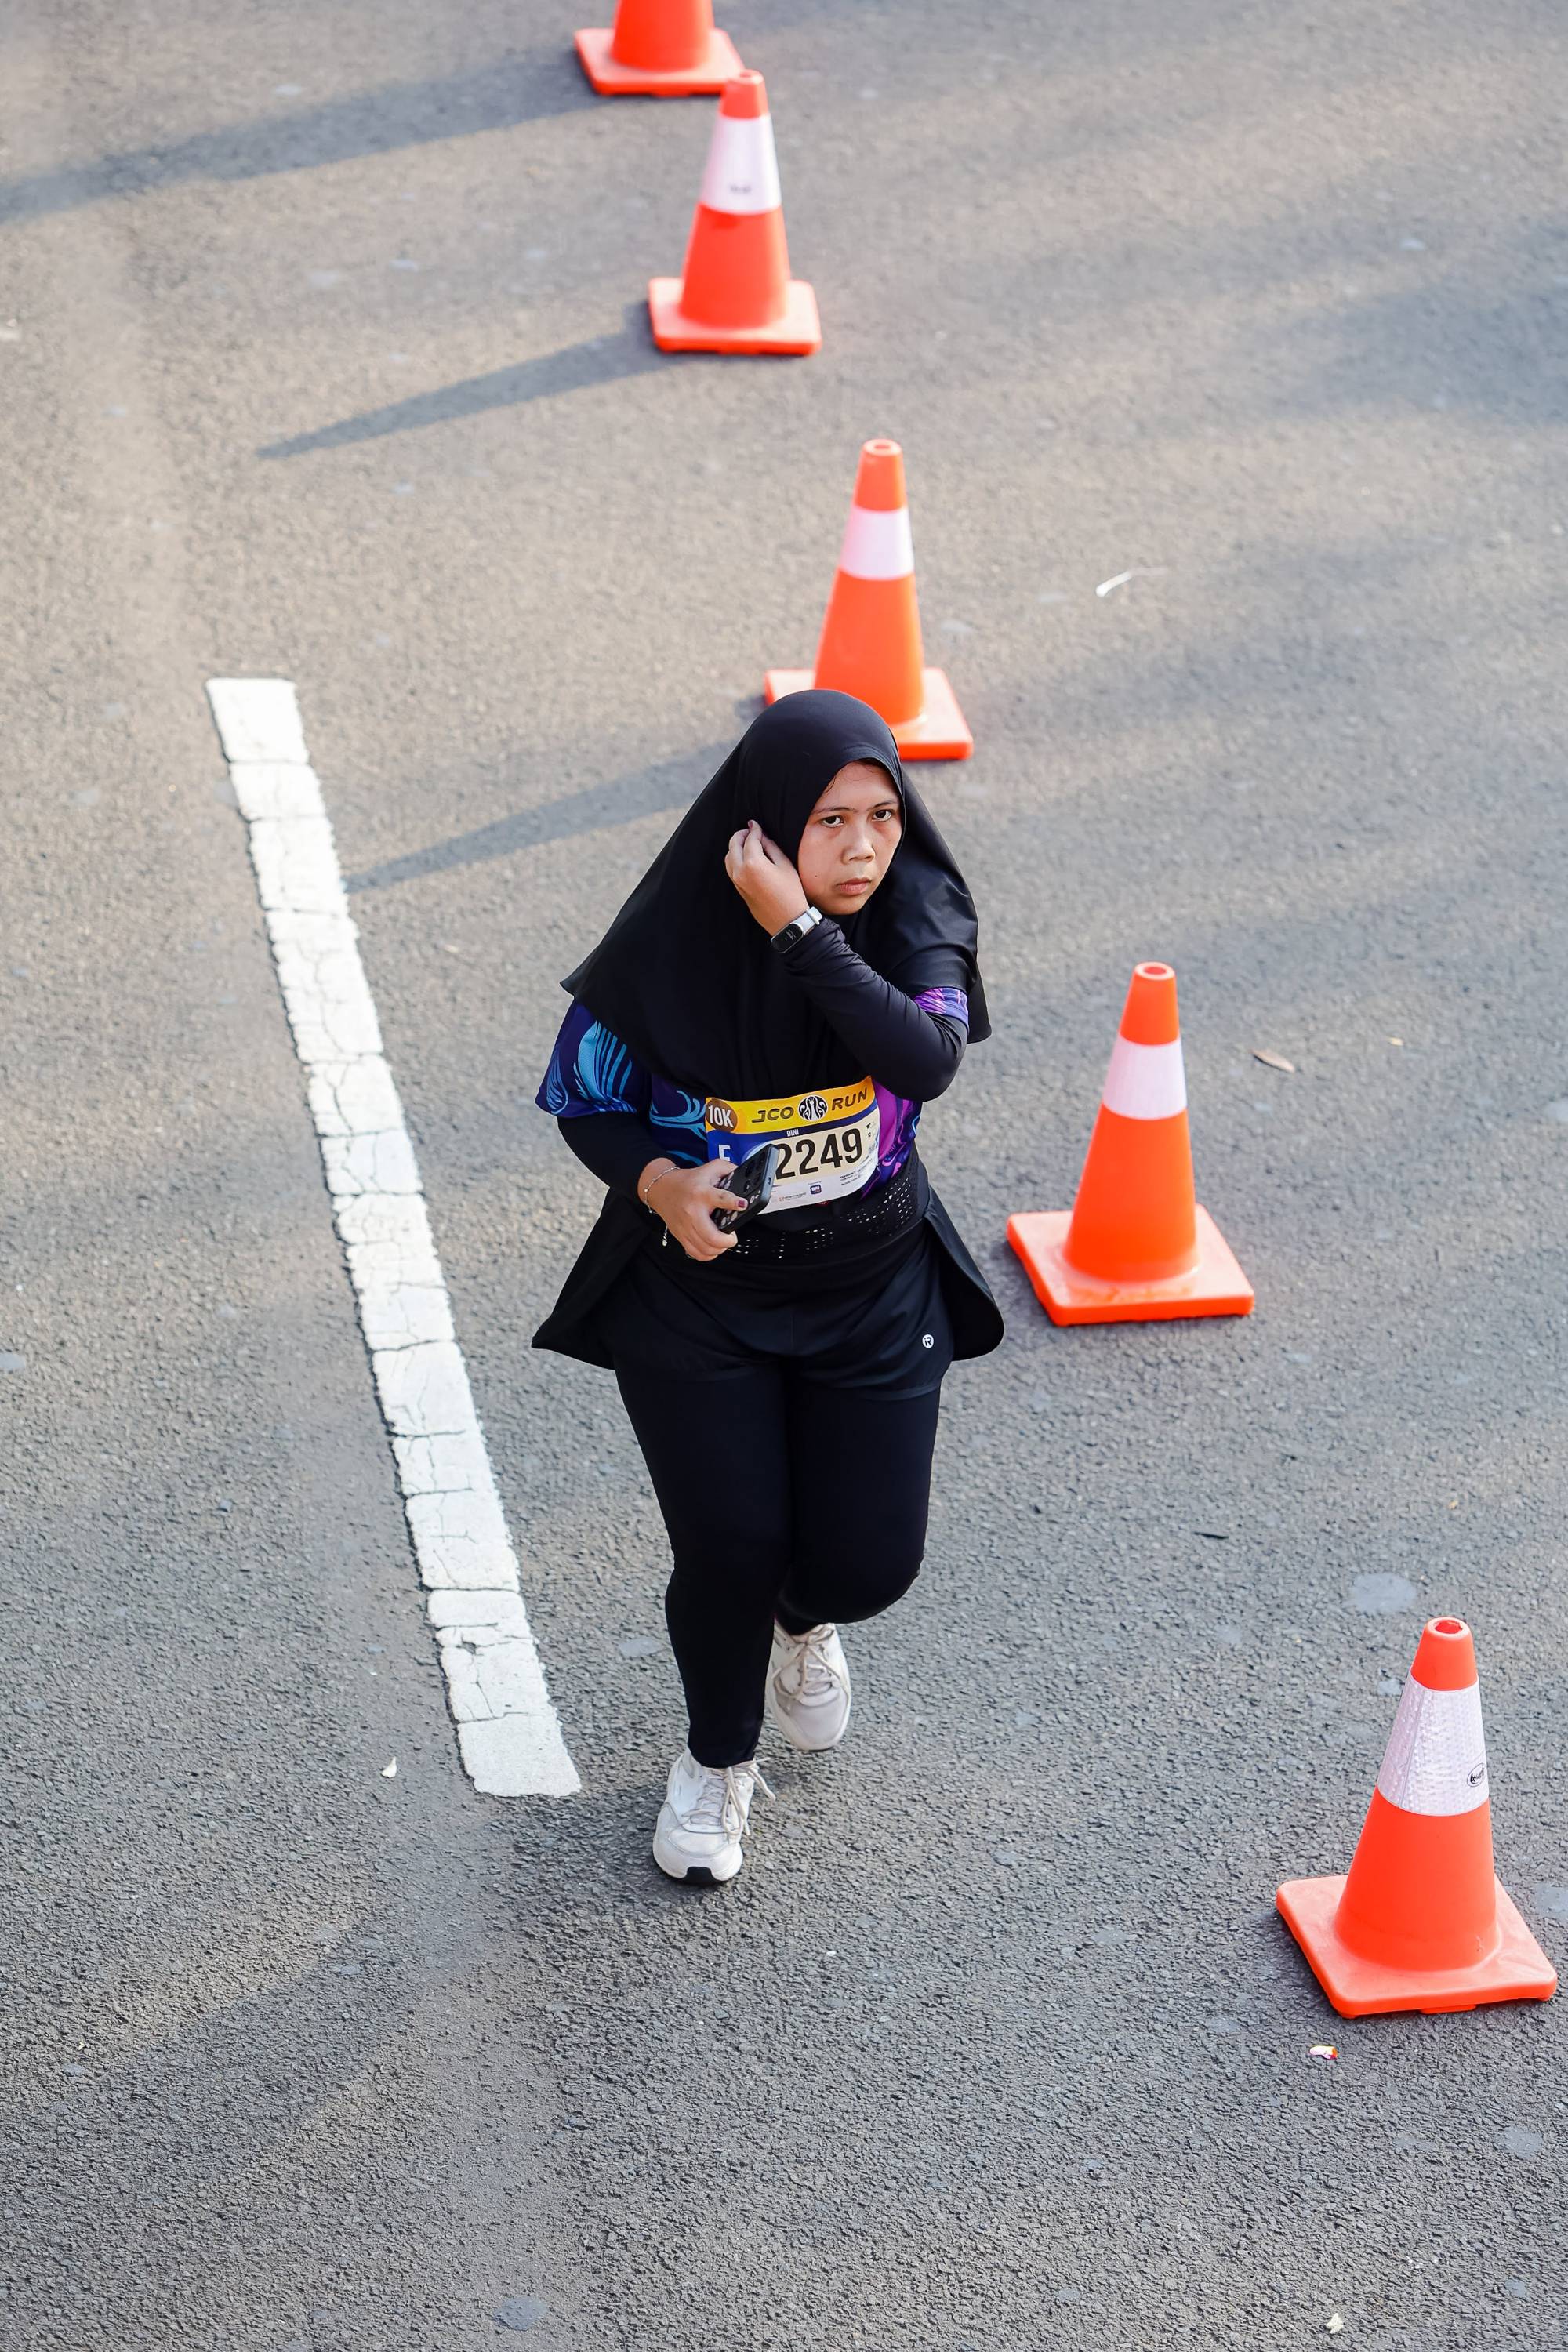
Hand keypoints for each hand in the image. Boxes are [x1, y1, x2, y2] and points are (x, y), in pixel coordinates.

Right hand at [639, 1159, 740, 1260]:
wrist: (662, 1187)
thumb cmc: (688, 1180)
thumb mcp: (711, 1168)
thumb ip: (730, 1170)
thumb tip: (747, 1178)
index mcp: (702, 1193)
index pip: (719, 1198)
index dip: (733, 1202)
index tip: (742, 1205)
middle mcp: (693, 1211)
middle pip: (712, 1236)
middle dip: (728, 1240)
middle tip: (732, 1237)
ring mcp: (685, 1226)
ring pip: (705, 1248)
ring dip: (720, 1249)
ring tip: (724, 1242)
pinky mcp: (680, 1235)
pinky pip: (696, 1253)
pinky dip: (708, 1255)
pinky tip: (713, 1247)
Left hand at [725, 819, 809, 934]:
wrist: (787, 921)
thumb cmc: (791, 893)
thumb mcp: (785, 865)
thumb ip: (771, 847)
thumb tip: (762, 837)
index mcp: (753, 864)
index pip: (749, 839)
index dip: (754, 829)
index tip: (756, 824)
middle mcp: (740, 872)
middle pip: (733, 845)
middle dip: (741, 835)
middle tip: (750, 830)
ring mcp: (737, 882)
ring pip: (728, 857)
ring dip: (735, 846)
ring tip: (747, 842)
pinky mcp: (738, 889)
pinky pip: (730, 868)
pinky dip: (735, 858)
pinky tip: (745, 856)